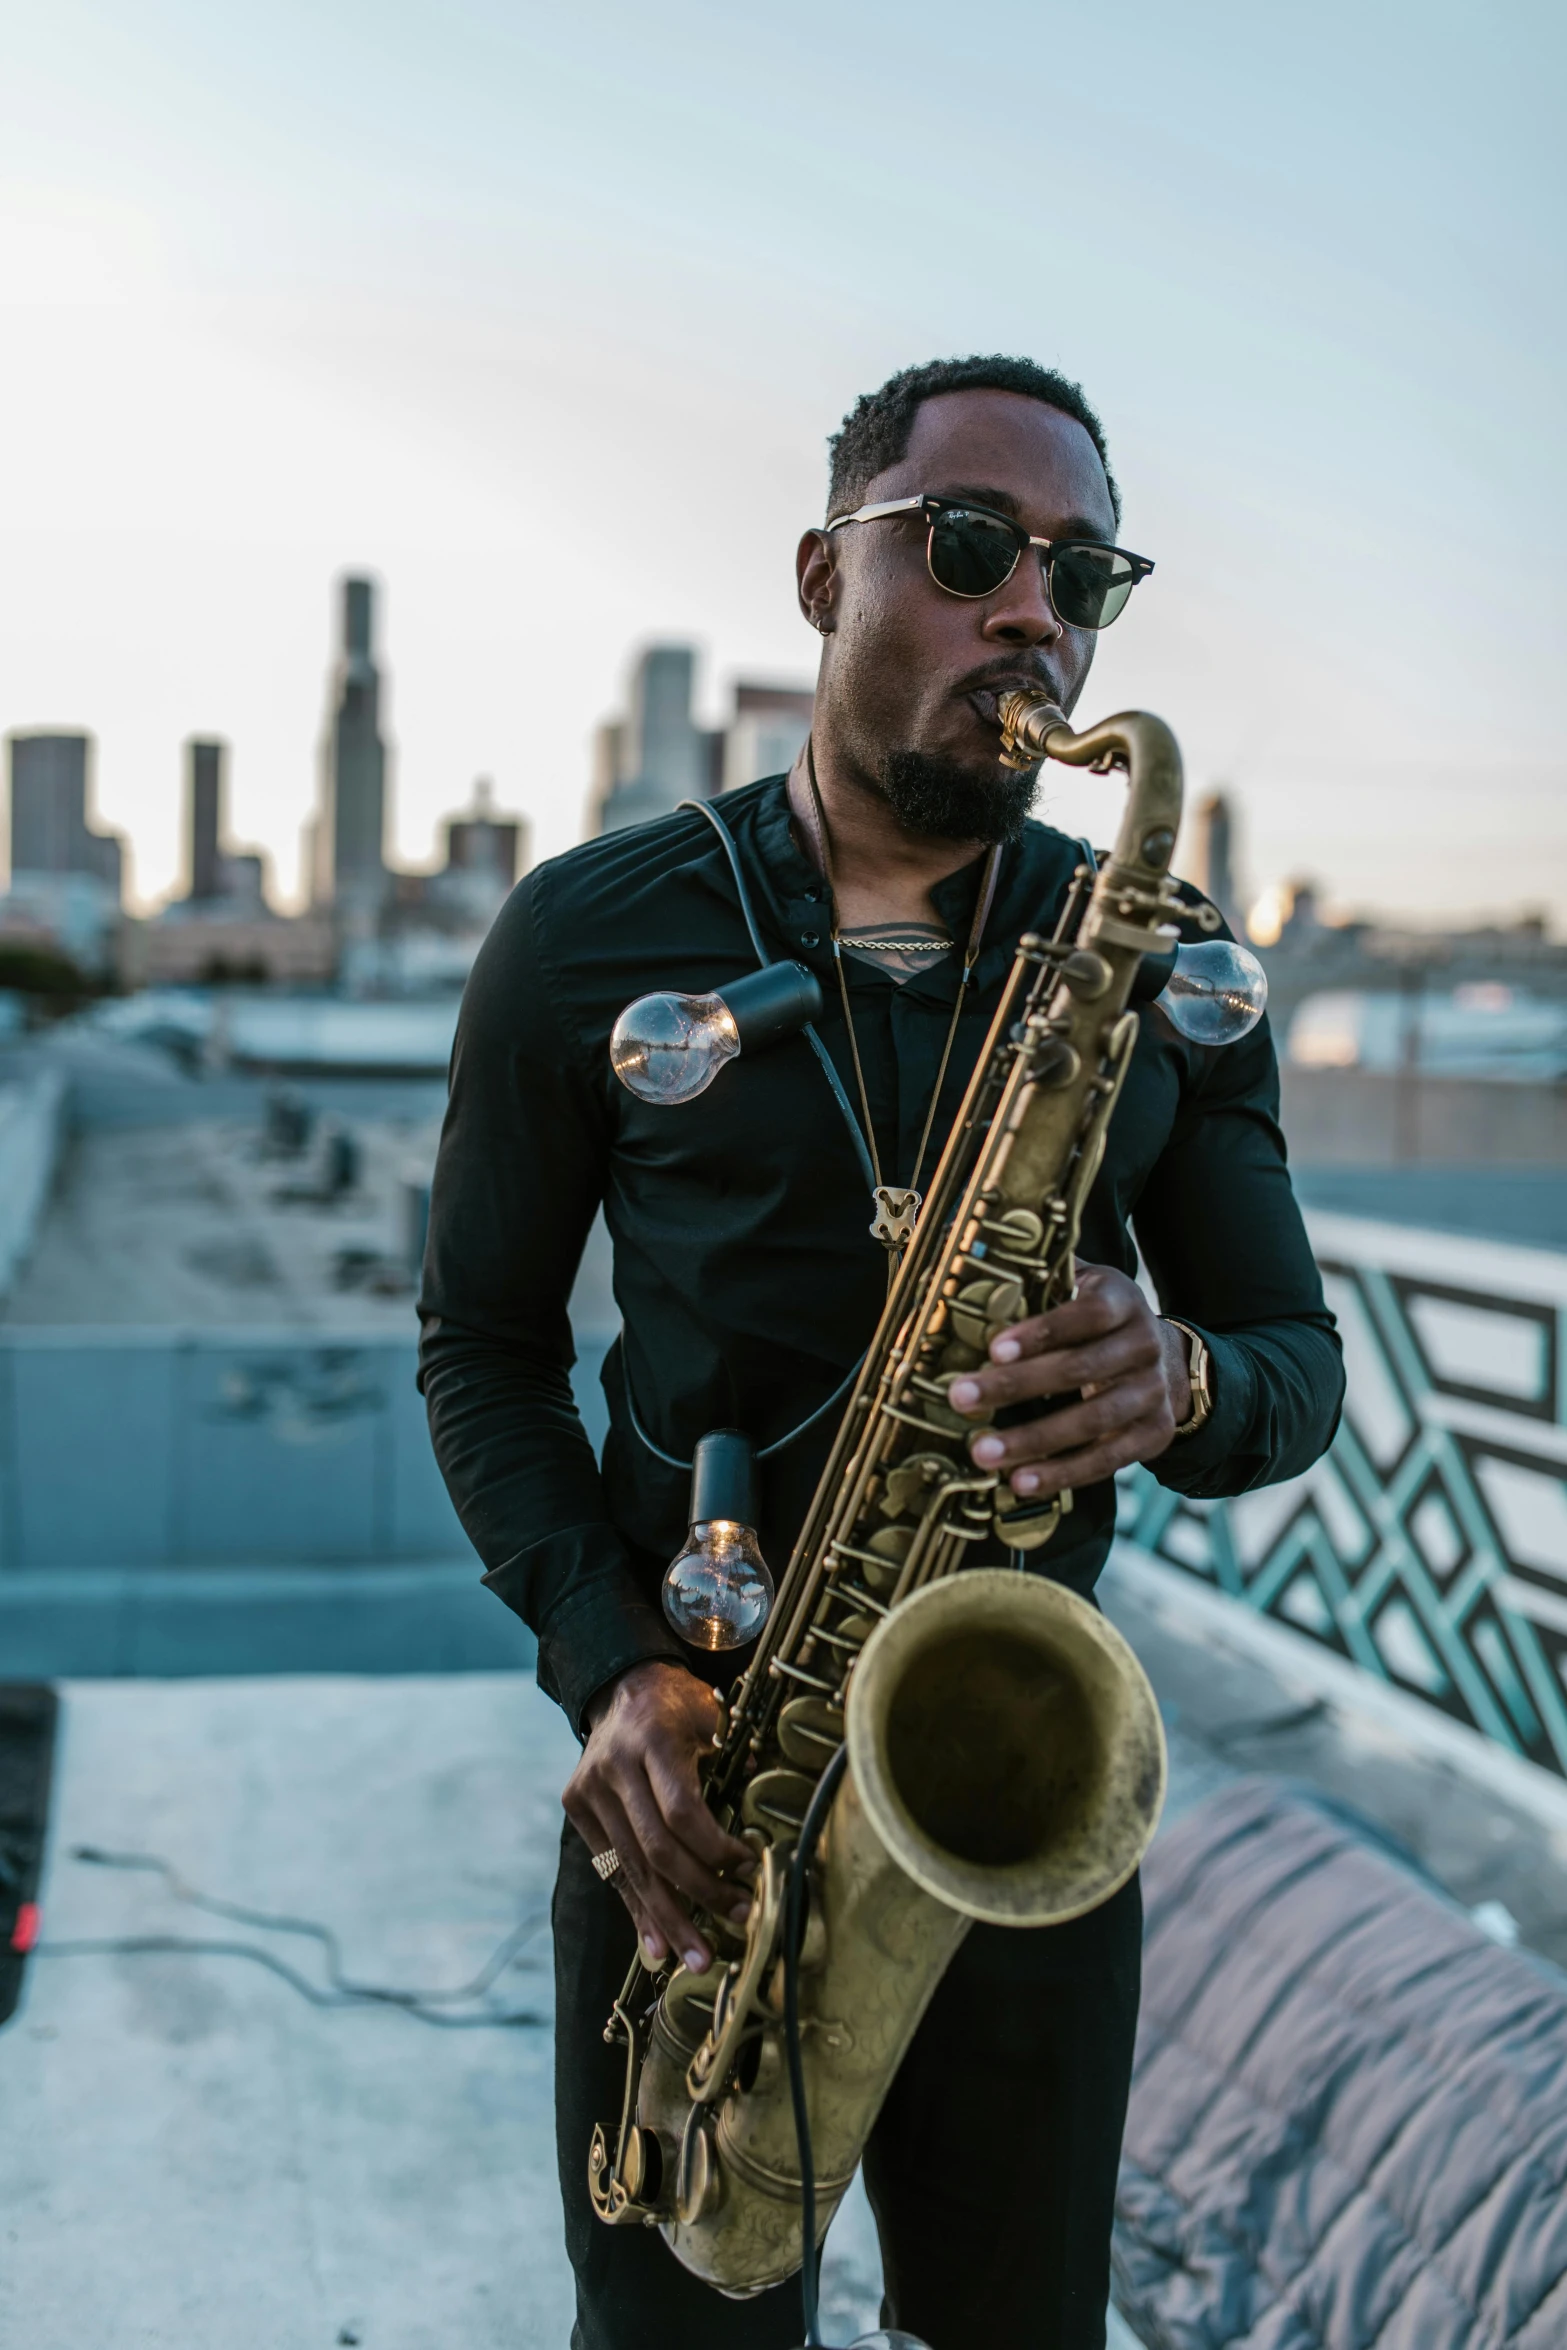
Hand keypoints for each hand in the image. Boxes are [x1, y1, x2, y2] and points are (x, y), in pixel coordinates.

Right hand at [563, 1660, 755, 1975]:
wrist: (624, 1685)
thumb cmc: (681, 1706)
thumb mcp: (713, 1720)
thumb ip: (733, 1766)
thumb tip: (763, 1825)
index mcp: (654, 1741)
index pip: (683, 1813)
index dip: (717, 1851)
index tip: (749, 1868)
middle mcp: (614, 1766)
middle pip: (657, 1849)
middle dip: (699, 1896)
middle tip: (736, 1925)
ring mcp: (590, 1789)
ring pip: (633, 1868)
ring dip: (669, 1918)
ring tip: (698, 1957)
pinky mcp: (577, 1806)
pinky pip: (613, 1868)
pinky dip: (638, 1907)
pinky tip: (657, 1943)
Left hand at [949, 1264, 1191, 1499]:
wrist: (1166, 1359)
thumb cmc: (1097, 1320)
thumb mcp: (1080, 1286)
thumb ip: (1040, 1280)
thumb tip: (968, 1275)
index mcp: (1122, 1300)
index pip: (1086, 1314)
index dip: (1042, 1332)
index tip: (994, 1349)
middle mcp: (1144, 1344)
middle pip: (1080, 1368)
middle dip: (1016, 1385)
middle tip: (961, 1398)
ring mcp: (1153, 1392)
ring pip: (1092, 1420)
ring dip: (1033, 1440)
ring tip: (983, 1452)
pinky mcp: (1154, 1433)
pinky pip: (1106, 1460)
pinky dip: (1062, 1473)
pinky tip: (1021, 1481)